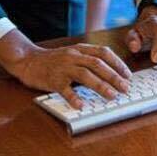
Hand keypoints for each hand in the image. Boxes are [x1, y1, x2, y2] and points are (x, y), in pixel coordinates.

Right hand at [0, 30, 132, 109]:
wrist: (29, 61)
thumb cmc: (55, 60)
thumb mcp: (74, 54)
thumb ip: (89, 60)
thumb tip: (112, 73)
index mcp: (81, 50)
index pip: (104, 53)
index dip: (118, 63)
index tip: (128, 75)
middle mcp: (73, 57)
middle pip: (97, 64)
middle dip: (114, 76)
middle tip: (125, 87)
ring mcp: (63, 68)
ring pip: (85, 75)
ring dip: (101, 85)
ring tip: (112, 96)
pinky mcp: (53, 80)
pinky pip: (64, 89)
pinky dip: (73, 97)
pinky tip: (81, 105)